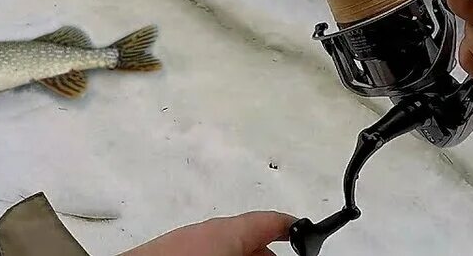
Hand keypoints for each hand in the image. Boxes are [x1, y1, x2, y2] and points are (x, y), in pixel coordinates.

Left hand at [120, 211, 294, 255]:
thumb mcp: (232, 253)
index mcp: (226, 232)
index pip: (269, 221)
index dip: (292, 227)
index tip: (308, 234)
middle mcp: (204, 231)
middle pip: (246, 237)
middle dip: (265, 252)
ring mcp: (181, 242)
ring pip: (222, 246)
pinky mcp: (164, 252)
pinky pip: (203, 251)